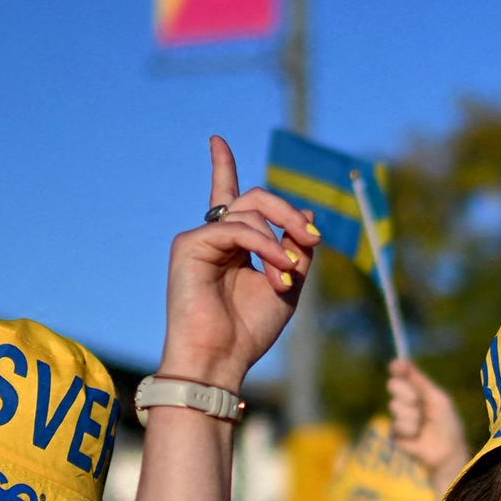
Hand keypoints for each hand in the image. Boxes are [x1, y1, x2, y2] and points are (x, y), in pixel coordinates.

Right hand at [153, 136, 324, 395]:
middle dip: (288, 212)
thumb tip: (304, 211)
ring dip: (281, 240)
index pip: (229, 196)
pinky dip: (265, 245)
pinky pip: (237, 228)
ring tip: (289, 276)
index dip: (222, 166)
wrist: (220, 360)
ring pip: (250, 211)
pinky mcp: (189, 245)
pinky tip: (279, 269)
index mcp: (233, 245)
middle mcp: (213, 237)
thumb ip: (296, 250)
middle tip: (311, 238)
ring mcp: (199, 239)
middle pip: (255, 199)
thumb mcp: (288, 286)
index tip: (215, 140)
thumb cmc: (249, 331)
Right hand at [384, 358, 468, 478]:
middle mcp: (407, 400)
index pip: (403, 374)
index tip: (395, 366)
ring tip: (424, 425)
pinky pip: (395, 425)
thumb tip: (401, 359)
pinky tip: (417, 436)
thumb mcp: (437, 398)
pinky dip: (409, 430)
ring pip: (395, 406)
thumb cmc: (447, 423)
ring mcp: (400, 416)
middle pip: (393, 385)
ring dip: (412, 416)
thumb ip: (420, 380)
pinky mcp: (395, 433)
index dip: (398, 368)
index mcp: (418, 390)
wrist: (448, 451)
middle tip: (421, 404)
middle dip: (407, 393)